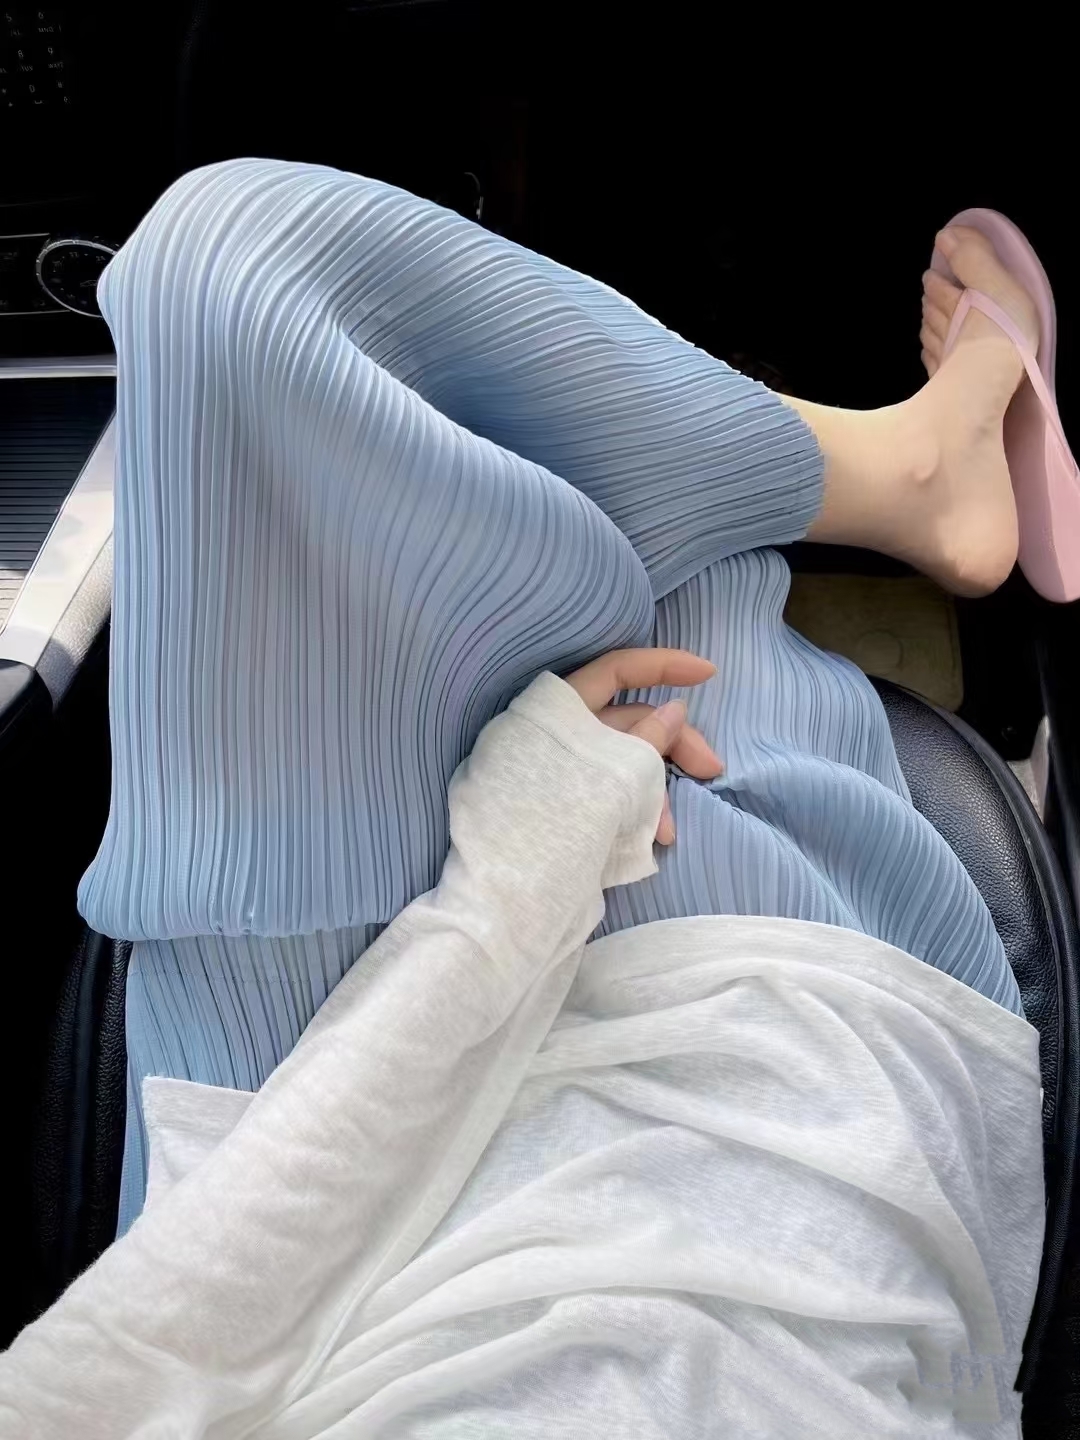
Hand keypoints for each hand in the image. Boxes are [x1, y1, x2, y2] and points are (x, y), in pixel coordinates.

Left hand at [564, 648, 722, 844]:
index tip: (708, 673)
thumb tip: (676, 709)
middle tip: (712, 770)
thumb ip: (649, 739)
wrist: (514, 878)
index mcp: (563, 710)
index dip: (664, 665)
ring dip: (656, 791)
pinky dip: (635, 808)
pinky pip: (611, 792)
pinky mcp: (570, 802)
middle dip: (676, 745)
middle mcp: (564, 732)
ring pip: (626, 763)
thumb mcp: (614, 774)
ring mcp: (566, 768)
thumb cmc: (560, 816)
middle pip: (632, 721)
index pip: (617, 669)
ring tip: (668, 832)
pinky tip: (652, 838)